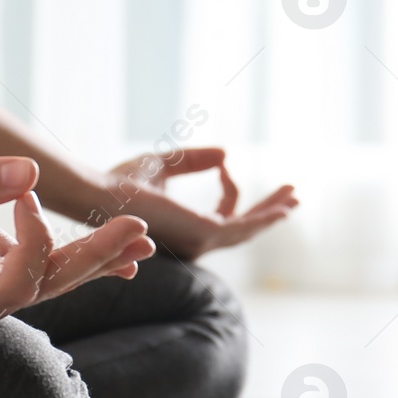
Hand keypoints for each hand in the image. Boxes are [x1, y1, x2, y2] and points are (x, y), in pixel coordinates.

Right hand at [0, 157, 154, 327]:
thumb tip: (32, 172)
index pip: (13, 284)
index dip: (35, 242)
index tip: (27, 194)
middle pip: (45, 287)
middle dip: (94, 256)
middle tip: (138, 227)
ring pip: (54, 280)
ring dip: (100, 257)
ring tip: (144, 238)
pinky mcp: (0, 275)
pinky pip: (49, 269)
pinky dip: (87, 258)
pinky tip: (128, 254)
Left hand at [99, 148, 296, 260]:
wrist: (103, 192)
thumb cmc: (122, 181)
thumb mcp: (166, 163)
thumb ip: (194, 160)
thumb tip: (226, 154)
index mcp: (185, 229)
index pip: (222, 215)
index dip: (229, 188)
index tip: (224, 163)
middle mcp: (194, 242)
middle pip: (242, 230)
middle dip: (268, 213)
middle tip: (292, 198)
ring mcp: (199, 242)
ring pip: (246, 230)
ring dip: (272, 213)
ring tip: (294, 196)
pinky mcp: (203, 234)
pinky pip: (242, 227)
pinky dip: (264, 216)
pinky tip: (282, 205)